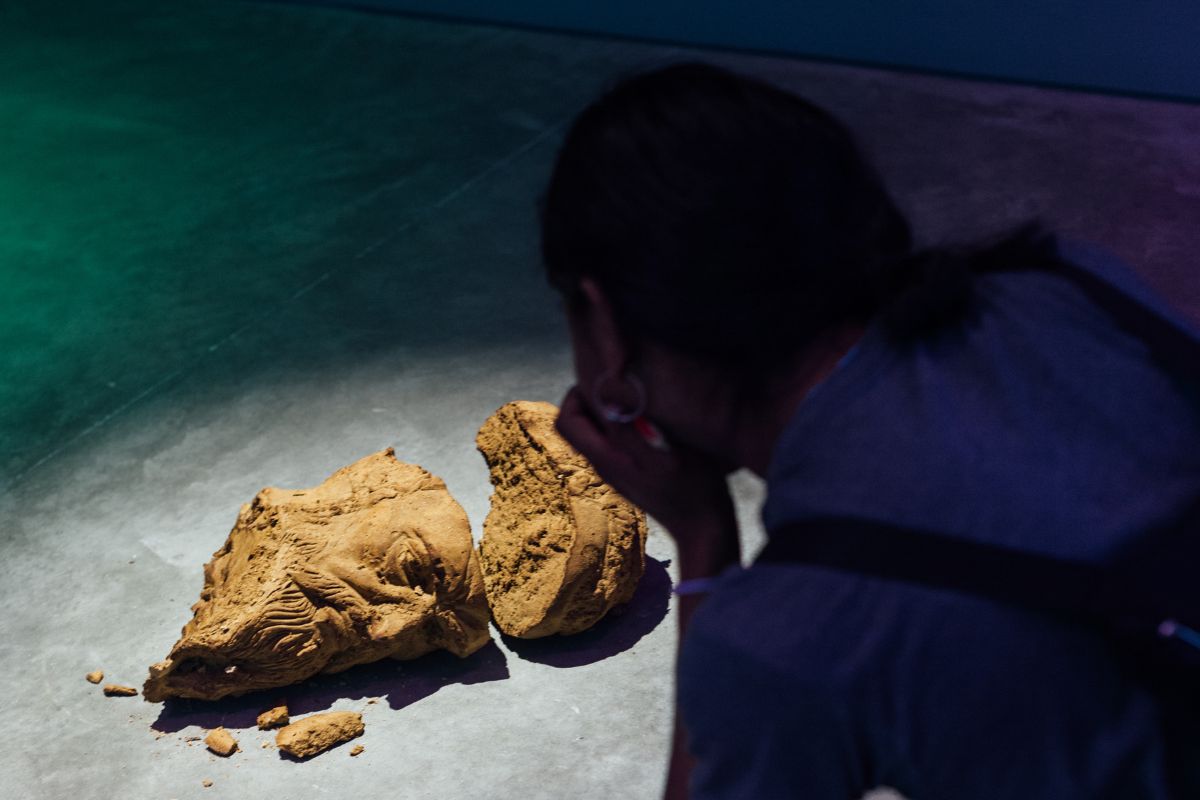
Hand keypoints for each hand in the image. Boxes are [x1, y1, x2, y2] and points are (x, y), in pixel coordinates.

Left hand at [554, 385, 738, 551]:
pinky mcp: (632, 471)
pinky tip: (652, 418)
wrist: (705, 528)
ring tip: (639, 396)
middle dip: (593, 397)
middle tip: (623, 383)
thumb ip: (631, 431)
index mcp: (607, 459)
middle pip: (577, 422)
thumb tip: (606, 401)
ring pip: (595, 429)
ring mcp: (617, 470)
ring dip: (610, 408)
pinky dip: (624, 421)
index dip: (578, 395)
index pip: (565, 421)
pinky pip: (614, 439)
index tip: (607, 381)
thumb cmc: (693, 490)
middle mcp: (604, 465)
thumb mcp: (666, 456)